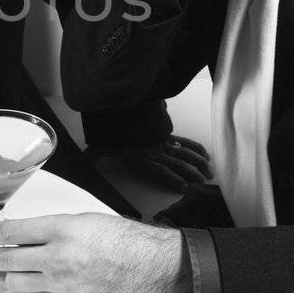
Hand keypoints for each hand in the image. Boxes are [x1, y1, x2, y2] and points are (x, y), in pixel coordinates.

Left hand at [0, 213, 186, 292]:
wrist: (149, 267)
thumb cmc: (120, 239)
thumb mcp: (81, 220)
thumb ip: (48, 229)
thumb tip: (17, 235)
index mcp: (61, 230)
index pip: (9, 233)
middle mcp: (58, 257)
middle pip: (5, 260)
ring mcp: (62, 283)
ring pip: (16, 282)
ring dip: (5, 275)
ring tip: (3, 269)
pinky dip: (31, 287)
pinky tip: (33, 280)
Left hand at [87, 134, 212, 194]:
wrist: (115, 105)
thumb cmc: (107, 129)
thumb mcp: (98, 147)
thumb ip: (94, 158)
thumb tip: (85, 165)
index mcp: (138, 158)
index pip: (157, 170)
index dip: (171, 179)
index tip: (184, 187)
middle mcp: (152, 151)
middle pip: (176, 163)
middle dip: (191, 173)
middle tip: (204, 181)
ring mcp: (160, 143)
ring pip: (183, 154)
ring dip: (197, 162)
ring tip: (208, 172)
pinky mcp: (165, 135)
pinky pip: (183, 142)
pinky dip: (195, 148)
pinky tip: (205, 155)